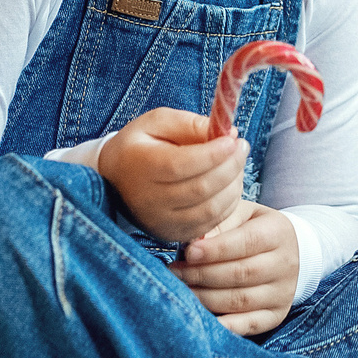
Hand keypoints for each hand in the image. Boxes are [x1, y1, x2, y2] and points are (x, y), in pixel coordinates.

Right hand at [97, 107, 244, 242]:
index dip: (213, 154)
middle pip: (201, 189)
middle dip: (230, 166)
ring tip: (238, 164)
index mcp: (141, 167)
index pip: (182, 165)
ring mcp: (161, 222)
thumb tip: (224, 132)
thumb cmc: (140, 145)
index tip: (232, 138)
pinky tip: (230, 184)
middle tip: (242, 147)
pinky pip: (211, 224)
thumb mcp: (156, 122)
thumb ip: (188, 123)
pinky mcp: (173, 235)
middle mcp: (149, 200)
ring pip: (210, 210)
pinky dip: (228, 204)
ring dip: (234, 185)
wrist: (115, 180)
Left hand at [177, 201, 299, 337]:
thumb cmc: (253, 229)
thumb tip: (194, 242)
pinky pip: (249, 325)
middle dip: (202, 275)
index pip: (246, 242)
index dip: (215, 250)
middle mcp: (286, 264)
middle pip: (241, 273)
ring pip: (240, 301)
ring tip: (181, 290)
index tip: (188, 252)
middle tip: (175, 272)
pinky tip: (202, 318)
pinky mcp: (276, 315)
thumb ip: (219, 224)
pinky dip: (224, 325)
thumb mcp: (241, 215)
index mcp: (278, 232)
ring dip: (205, 298)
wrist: (290, 251)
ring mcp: (282, 293)